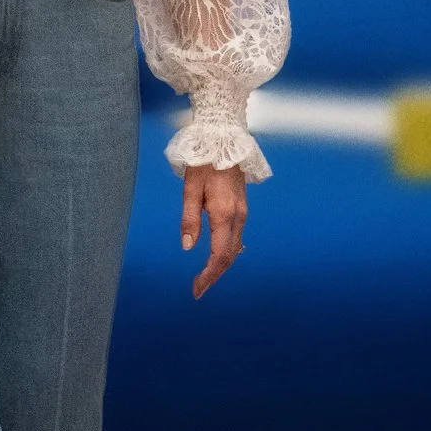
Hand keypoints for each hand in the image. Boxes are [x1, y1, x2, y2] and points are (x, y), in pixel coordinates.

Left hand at [181, 165, 248, 298]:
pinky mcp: (242, 208)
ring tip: (205, 277)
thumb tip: (187, 246)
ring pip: (235, 248)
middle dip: (214, 275)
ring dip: (221, 265)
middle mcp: (238, 216)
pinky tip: (219, 257)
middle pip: (229, 256)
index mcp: (223, 214)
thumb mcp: (190, 189)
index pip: (219, 255)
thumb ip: (189, 219)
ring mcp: (243, 213)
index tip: (197, 289)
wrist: (223, 141)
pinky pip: (237, 238)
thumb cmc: (203, 163)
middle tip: (198, 289)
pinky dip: (228, 253)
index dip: (208, 275)